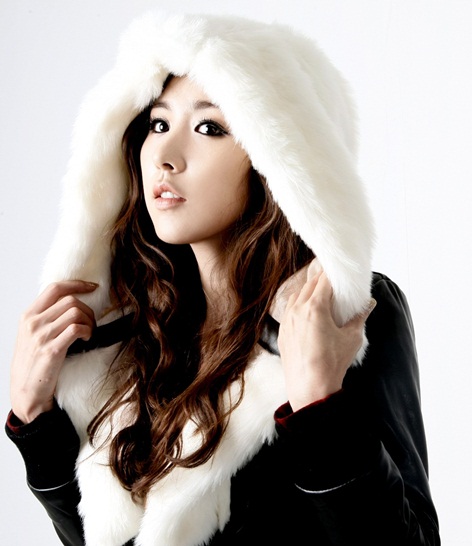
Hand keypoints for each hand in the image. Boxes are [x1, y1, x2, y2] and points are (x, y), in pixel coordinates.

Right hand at [10, 280, 97, 423]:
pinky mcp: (52, 350)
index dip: (77, 284)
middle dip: (87, 309)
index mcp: (28, 315)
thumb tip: (71, 303)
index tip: (92, 287)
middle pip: (70, 300)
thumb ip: (46, 317)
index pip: (55, 288)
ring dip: (89, 321)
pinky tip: (86, 340)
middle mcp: (33, 323)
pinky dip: (88, 331)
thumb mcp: (32, 334)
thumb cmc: (33, 363)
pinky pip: (77, 328)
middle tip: (91, 323)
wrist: (26, 392)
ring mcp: (41, 336)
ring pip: (76, 312)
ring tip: (89, 333)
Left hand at [278, 271, 374, 411]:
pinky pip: (289, 310)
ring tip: (321, 295)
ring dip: (309, 291)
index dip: (333, 274)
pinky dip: (299, 304)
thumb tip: (369, 304)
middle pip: (309, 284)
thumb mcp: (352, 338)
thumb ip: (360, 317)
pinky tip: (307, 311)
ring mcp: (287, 320)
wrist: (309, 388)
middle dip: (322, 280)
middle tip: (333, 281)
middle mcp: (297, 310)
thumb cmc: (331, 364)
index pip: (324, 280)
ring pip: (297, 295)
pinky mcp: (282, 331)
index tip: (340, 272)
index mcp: (315, 308)